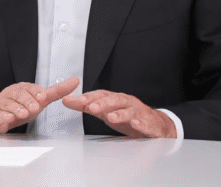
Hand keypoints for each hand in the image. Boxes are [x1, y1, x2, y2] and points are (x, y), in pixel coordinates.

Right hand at [0, 77, 78, 134]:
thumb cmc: (20, 107)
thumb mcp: (39, 100)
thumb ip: (56, 91)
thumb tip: (75, 80)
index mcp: (22, 89)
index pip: (29, 88)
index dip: (35, 92)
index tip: (42, 97)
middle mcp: (10, 94)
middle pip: (18, 95)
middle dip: (27, 101)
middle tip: (35, 108)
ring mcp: (1, 104)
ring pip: (8, 104)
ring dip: (16, 109)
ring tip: (24, 114)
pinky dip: (2, 116)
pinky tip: (7, 118)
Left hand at [62, 90, 176, 137]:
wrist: (154, 124)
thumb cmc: (127, 115)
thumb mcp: (104, 110)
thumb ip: (86, 105)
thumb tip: (66, 100)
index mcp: (115, 99)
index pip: (101, 95)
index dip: (90, 97)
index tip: (78, 100)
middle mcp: (127, 103)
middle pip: (115, 100)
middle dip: (103, 104)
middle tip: (91, 108)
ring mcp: (139, 113)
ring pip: (129, 111)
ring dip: (120, 114)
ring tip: (110, 118)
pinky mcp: (149, 124)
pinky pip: (146, 124)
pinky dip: (141, 124)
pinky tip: (135, 125)